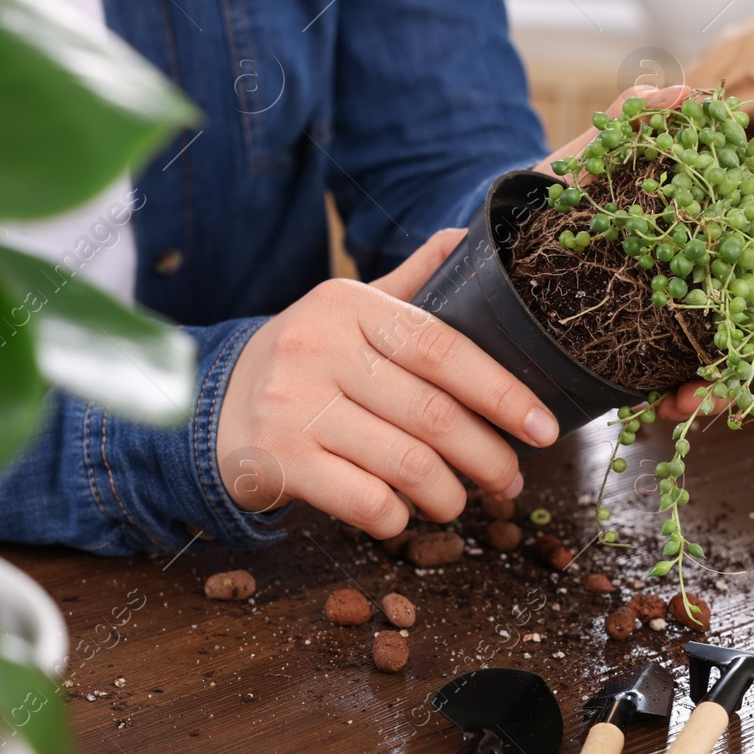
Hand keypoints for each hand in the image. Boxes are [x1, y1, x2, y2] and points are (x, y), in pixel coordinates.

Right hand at [216, 229, 558, 537]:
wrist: (208, 404)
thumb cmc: (305, 359)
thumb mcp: (349, 311)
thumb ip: (410, 283)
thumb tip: (468, 237)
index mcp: (347, 304)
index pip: (443, 347)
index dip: (503, 391)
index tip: (545, 428)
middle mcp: (317, 349)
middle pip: (432, 413)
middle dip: (487, 455)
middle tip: (510, 478)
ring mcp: (293, 407)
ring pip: (405, 464)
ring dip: (448, 494)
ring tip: (461, 500)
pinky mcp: (277, 462)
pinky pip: (366, 502)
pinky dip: (398, 515)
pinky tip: (403, 512)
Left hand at [538, 84, 753, 419]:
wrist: (511, 239)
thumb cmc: (564, 192)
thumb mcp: (595, 155)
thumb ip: (636, 121)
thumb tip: (680, 92)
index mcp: (721, 224)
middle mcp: (716, 276)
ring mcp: (690, 321)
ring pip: (739, 358)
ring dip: (746, 380)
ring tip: (723, 392)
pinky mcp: (656, 356)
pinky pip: (684, 386)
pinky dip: (683, 399)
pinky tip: (670, 404)